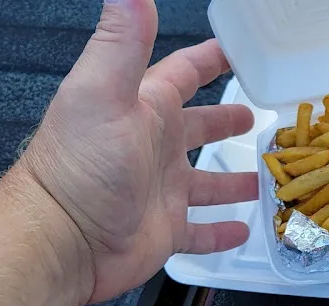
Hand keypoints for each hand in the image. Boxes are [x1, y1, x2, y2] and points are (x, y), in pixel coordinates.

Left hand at [21, 0, 256, 304]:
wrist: (61, 240)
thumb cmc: (80, 166)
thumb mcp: (102, 93)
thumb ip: (122, 42)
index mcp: (145, 109)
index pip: (183, 74)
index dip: (211, 60)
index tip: (239, 52)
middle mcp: (153, 148)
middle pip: (199, 128)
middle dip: (227, 120)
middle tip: (258, 117)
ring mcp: (160, 191)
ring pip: (208, 181)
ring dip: (236, 178)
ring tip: (267, 175)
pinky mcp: (164, 232)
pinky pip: (202, 231)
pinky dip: (223, 231)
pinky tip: (244, 230)